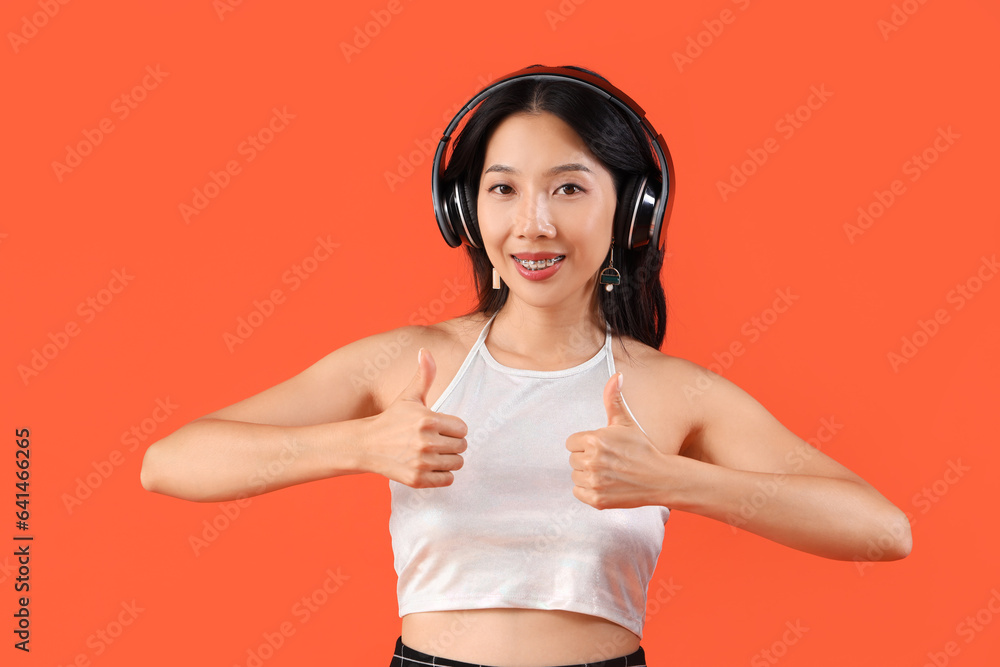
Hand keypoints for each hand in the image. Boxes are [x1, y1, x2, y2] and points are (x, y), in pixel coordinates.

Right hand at [359, 348, 467, 487]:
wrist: (366, 445)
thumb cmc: (392, 419)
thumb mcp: (409, 397)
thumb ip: (424, 375)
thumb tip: (425, 351)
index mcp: (428, 419)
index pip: (463, 428)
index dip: (453, 428)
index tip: (440, 428)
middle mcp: (426, 442)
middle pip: (462, 447)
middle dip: (452, 444)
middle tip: (435, 441)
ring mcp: (421, 462)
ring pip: (456, 464)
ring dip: (448, 460)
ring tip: (432, 453)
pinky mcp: (417, 479)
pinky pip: (447, 480)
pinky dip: (441, 475)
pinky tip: (428, 466)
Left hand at [565, 372, 674, 509]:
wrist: (659, 478)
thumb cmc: (641, 448)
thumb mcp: (625, 422)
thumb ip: (613, 399)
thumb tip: (617, 375)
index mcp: (594, 439)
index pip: (571, 443)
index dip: (585, 445)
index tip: (603, 448)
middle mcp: (592, 461)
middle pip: (573, 460)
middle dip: (587, 459)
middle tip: (609, 461)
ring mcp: (594, 482)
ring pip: (575, 476)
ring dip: (587, 475)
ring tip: (608, 473)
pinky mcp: (596, 500)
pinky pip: (578, 492)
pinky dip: (588, 490)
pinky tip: (606, 484)